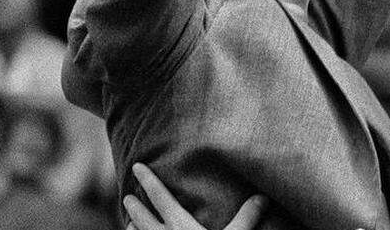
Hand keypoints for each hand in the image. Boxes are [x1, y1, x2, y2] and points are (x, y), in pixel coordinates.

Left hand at [123, 163, 266, 229]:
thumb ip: (247, 218)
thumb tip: (262, 196)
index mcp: (180, 226)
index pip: (160, 197)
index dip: (148, 180)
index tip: (137, 166)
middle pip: (142, 218)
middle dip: (134, 207)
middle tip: (126, 197)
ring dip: (132, 228)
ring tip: (129, 223)